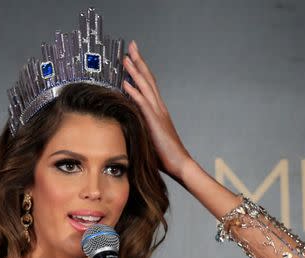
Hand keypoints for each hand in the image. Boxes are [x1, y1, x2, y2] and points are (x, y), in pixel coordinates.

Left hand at [122, 41, 191, 179]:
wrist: (179, 163)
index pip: (148, 84)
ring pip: (146, 87)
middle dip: (138, 61)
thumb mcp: (148, 136)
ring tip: (125, 58)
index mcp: (157, 109)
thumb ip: (139, 125)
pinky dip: (134, 92)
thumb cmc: (163, 154)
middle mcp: (159, 107)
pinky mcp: (155, 122)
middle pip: (148, 79)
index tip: (131, 56)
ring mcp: (158, 113)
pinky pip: (143, 104)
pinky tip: (126, 83)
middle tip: (131, 46)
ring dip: (135, 71)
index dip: (140, 69)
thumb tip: (125, 121)